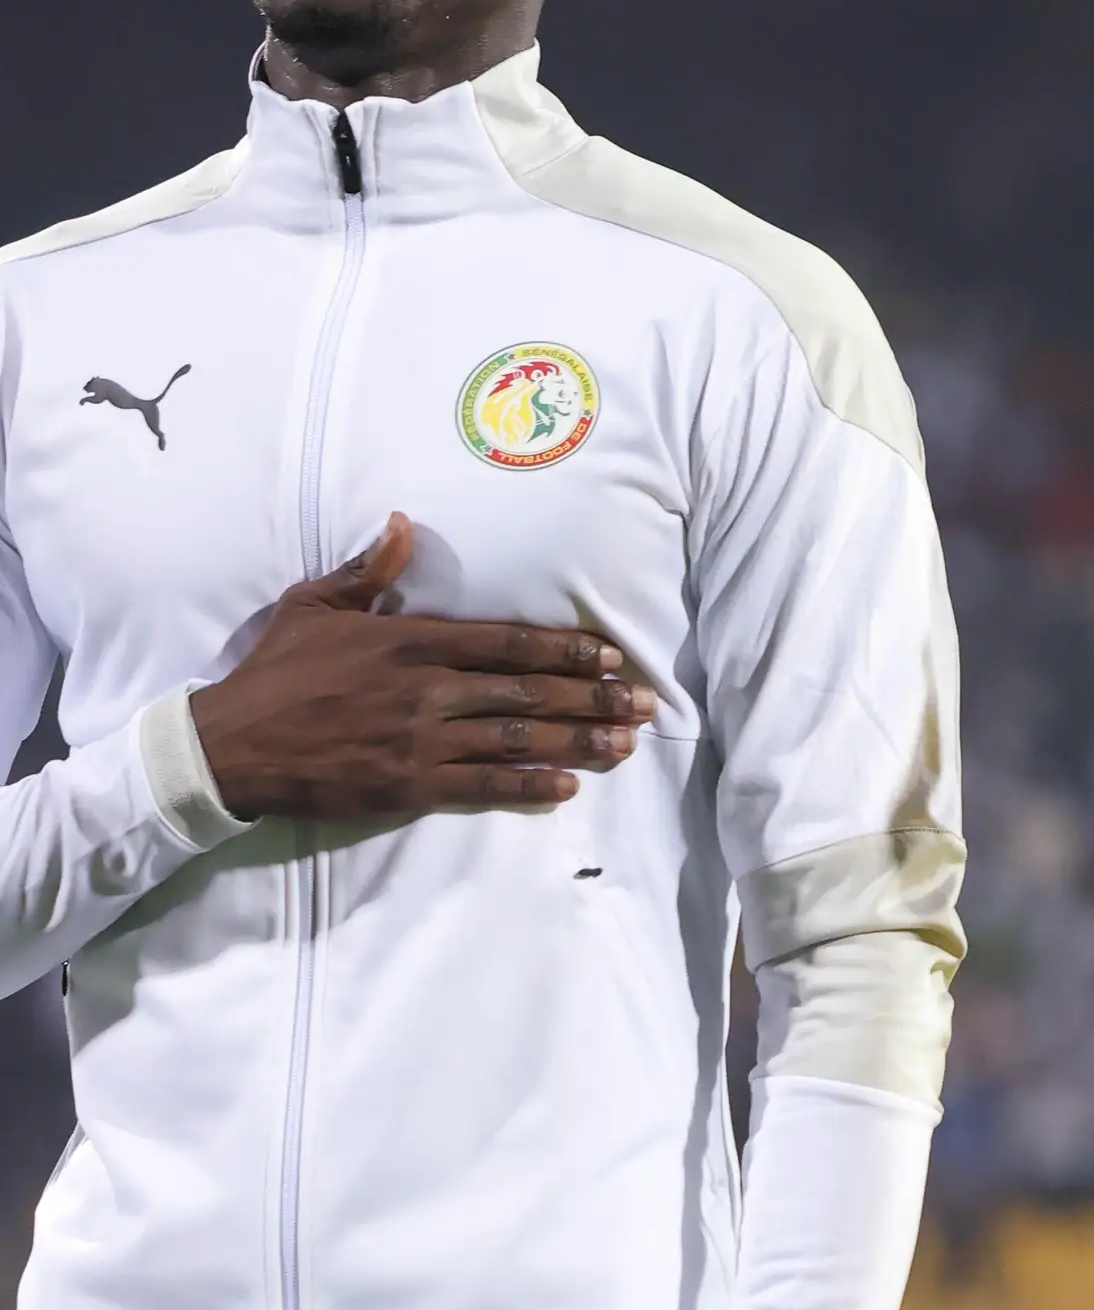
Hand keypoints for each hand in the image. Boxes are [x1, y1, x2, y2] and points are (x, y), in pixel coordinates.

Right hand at [193, 517, 649, 818]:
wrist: (232, 745)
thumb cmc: (274, 673)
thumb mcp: (313, 607)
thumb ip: (364, 570)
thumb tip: (400, 522)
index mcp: (410, 642)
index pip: (506, 643)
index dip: (565, 649)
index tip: (611, 656)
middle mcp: (427, 690)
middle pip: (527, 691)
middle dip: (593, 698)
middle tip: (644, 704)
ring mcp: (422, 741)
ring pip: (517, 739)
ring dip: (578, 742)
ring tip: (626, 745)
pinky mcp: (410, 786)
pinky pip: (483, 787)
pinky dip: (528, 786)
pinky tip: (567, 786)